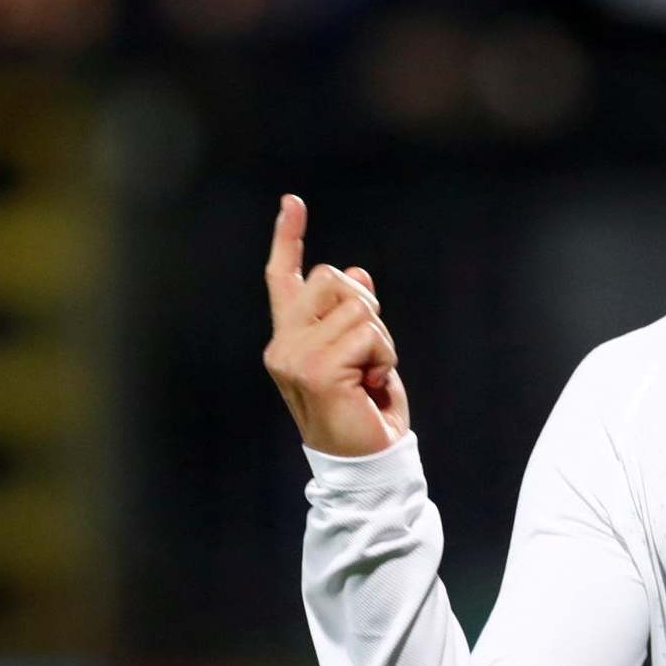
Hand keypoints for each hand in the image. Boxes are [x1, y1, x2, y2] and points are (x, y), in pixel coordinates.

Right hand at [261, 194, 409, 456]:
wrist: (365, 463)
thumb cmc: (365, 413)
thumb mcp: (364, 355)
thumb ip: (354, 317)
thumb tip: (359, 272)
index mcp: (291, 338)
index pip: (284, 278)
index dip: (288, 238)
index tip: (292, 202)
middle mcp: (283, 344)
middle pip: (332, 278)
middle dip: (366, 307)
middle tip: (370, 354)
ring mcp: (294, 357)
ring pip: (357, 306)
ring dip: (380, 340)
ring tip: (369, 376)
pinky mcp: (316, 370)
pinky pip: (367, 334)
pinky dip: (382, 358)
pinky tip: (370, 387)